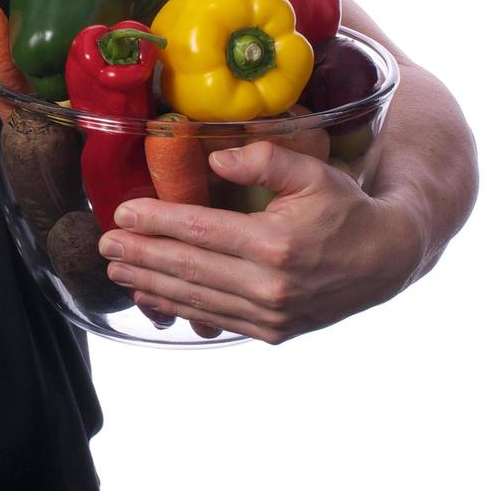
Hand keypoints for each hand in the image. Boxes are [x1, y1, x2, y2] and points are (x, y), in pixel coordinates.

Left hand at [96, 140, 424, 343]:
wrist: (386, 261)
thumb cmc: (344, 209)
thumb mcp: (313, 173)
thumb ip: (265, 159)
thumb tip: (217, 158)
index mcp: (277, 243)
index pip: (199, 230)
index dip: (156, 221)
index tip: (122, 213)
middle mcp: (271, 285)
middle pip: (188, 267)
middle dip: (140, 255)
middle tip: (104, 245)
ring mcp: (271, 314)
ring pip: (196, 298)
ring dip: (150, 284)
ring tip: (116, 269)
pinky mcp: (272, 332)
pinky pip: (214, 319)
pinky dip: (178, 308)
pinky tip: (150, 297)